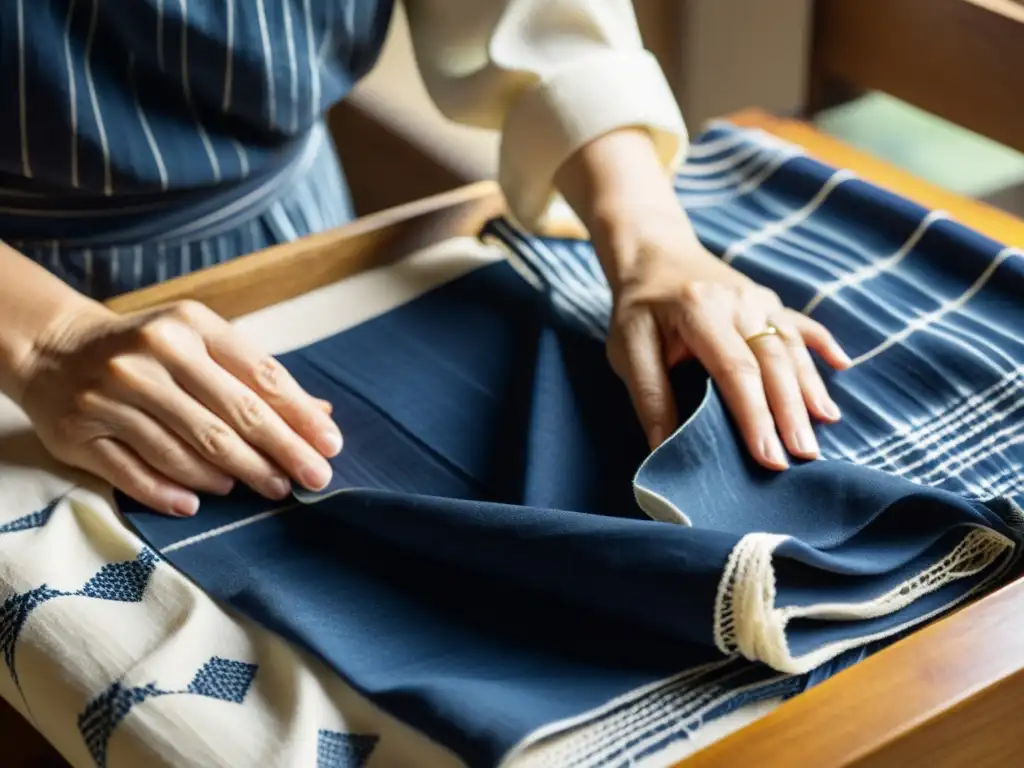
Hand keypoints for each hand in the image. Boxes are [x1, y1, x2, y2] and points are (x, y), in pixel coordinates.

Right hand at [16, 300, 341, 515]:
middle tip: (311, 480)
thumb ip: (258, 379)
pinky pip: (135, 471)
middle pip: (230, 417)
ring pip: (187, 448)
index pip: (259, 377)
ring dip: (233, 474)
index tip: (330, 447)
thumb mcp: (203, 345)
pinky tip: (199, 502)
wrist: (56, 349)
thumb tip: (322, 415)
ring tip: (264, 487)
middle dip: (279, 453)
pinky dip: (170, 491)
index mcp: (192, 326)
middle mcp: (154, 355)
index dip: (299, 417)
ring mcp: (115, 393)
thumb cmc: (150, 351)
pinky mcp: (83, 431)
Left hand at [603, 214, 850, 468]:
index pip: (736, 370)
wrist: (653, 252)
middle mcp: (737, 301)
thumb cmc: (638, 308)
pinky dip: (821, 345)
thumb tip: (664, 448)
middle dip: (791, 412)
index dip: (755, 416)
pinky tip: (843, 365)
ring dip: (810, 387)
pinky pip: (800, 324)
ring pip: (791, 346)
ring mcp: (757, 298)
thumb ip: (649, 395)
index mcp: (700, 312)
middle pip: (773, 361)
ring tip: (826, 424)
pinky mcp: (768, 299)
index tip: (769, 457)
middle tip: (805, 454)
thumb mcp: (628, 348)